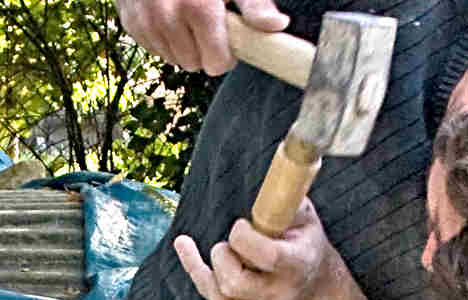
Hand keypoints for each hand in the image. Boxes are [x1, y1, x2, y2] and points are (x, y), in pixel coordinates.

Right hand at [116, 0, 289, 73]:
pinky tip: (168, 13)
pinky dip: (164, 38)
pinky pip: (154, 49)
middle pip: (195, 65)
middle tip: (206, 23)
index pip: (216, 64)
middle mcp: (166, 17)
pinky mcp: (130, 22)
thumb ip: (255, 3)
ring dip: (184, 45)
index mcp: (197, 8)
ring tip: (187, 16)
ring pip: (174, 60)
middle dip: (204, 49)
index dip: (226, 54)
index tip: (227, 36)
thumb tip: (277, 26)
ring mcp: (144, 20)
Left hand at [174, 198, 331, 299]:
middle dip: (222, 257)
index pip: (268, 256)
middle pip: (235, 284)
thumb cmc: (303, 240)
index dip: (244, 238)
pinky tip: (187, 250)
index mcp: (297, 263)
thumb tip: (271, 180)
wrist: (312, 280)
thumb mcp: (304, 215)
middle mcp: (280, 292)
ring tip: (218, 251)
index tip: (240, 224)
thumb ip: (286, 200)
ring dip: (207, 273)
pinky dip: (198, 277)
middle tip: (228, 244)